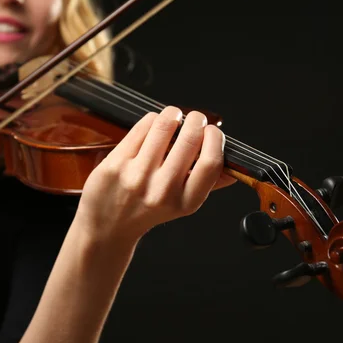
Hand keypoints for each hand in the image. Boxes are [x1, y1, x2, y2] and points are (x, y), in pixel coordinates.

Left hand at [74, 106, 236, 245]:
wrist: (108, 228)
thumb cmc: (148, 211)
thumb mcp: (181, 205)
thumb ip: (208, 185)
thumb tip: (235, 168)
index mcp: (185, 202)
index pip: (211, 163)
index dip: (215, 139)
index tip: (212, 132)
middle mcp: (162, 191)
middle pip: (190, 139)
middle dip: (196, 120)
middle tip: (194, 119)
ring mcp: (137, 177)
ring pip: (164, 126)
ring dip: (173, 115)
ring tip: (173, 117)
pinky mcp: (115, 165)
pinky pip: (141, 128)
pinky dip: (151, 121)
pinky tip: (151, 126)